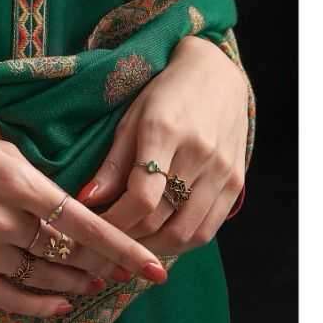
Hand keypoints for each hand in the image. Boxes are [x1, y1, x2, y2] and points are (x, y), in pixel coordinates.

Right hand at [0, 134, 169, 318]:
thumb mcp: (4, 150)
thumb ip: (42, 182)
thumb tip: (83, 214)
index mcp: (17, 180)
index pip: (83, 221)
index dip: (121, 247)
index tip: (154, 269)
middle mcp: (2, 217)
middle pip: (67, 253)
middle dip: (99, 265)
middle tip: (117, 271)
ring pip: (44, 276)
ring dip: (75, 282)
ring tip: (92, 281)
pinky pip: (11, 298)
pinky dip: (42, 304)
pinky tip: (62, 300)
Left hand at [76, 36, 248, 252]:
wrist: (216, 75)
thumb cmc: (165, 94)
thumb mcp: (130, 118)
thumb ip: (112, 164)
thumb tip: (87, 201)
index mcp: (164, 131)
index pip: (142, 196)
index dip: (115, 220)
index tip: (95, 226)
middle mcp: (198, 153)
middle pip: (162, 218)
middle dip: (129, 237)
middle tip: (107, 240)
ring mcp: (221, 170)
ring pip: (186, 232)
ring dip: (154, 247)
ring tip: (131, 242)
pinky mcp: (236, 182)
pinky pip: (208, 229)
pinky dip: (181, 242)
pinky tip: (160, 237)